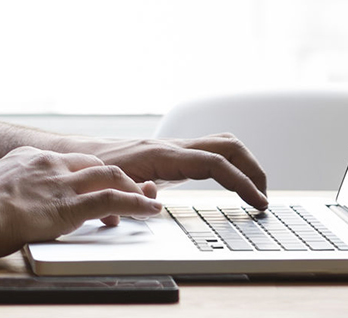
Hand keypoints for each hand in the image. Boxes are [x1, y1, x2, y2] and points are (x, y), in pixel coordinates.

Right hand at [0, 146, 161, 257]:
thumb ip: (8, 192)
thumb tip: (6, 208)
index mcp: (28, 158)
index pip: (68, 161)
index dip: (87, 174)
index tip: (95, 186)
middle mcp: (49, 164)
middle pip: (94, 163)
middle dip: (117, 177)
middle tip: (132, 190)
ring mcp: (61, 182)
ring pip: (110, 176)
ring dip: (133, 188)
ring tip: (148, 200)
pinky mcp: (70, 205)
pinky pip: (112, 200)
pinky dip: (136, 204)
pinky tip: (150, 210)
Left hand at [83, 133, 267, 208]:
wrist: (83, 156)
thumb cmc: (96, 171)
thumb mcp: (112, 187)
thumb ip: (132, 194)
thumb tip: (153, 196)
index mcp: (163, 155)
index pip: (215, 163)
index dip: (242, 182)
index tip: (259, 203)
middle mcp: (173, 147)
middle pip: (228, 145)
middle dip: (253, 169)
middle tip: (264, 198)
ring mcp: (175, 148)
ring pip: (223, 144)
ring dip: (245, 164)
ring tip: (255, 193)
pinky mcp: (175, 155)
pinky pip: (211, 153)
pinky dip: (230, 165)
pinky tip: (233, 185)